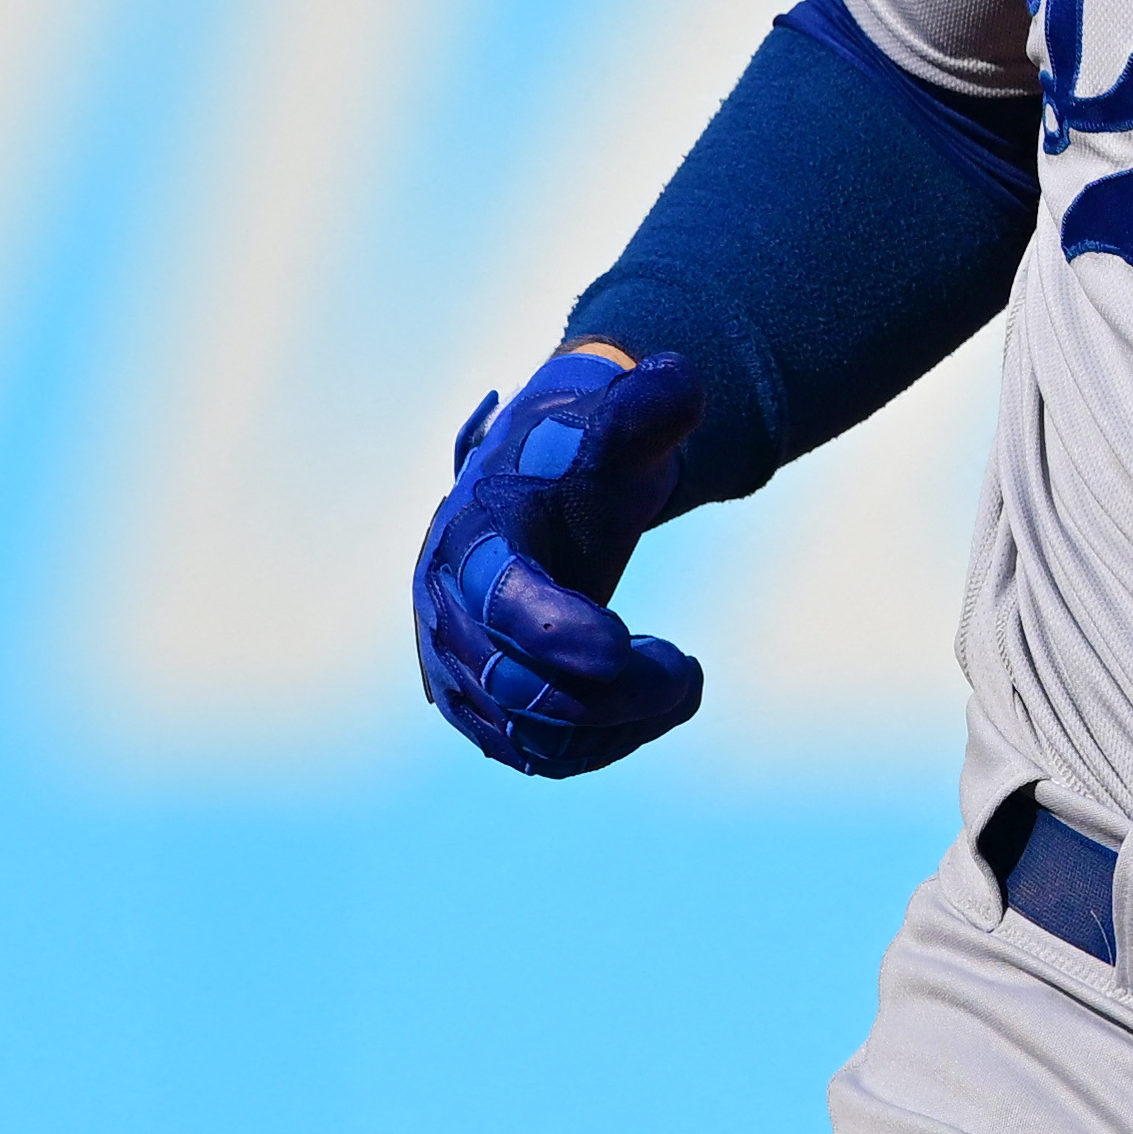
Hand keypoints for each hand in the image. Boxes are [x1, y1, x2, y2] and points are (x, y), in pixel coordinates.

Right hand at [412, 348, 705, 776]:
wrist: (550, 488)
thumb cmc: (583, 455)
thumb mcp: (613, 426)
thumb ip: (644, 405)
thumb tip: (678, 379)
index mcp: (470, 539)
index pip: (499, 599)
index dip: (555, 629)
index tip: (623, 648)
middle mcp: (446, 612)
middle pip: (515, 684)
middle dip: (611, 692)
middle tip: (686, 672)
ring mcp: (457, 667)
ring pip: (526, 733)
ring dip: (616, 722)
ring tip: (679, 680)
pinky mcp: (483, 709)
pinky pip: (536, 753)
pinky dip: (602, 743)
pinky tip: (652, 706)